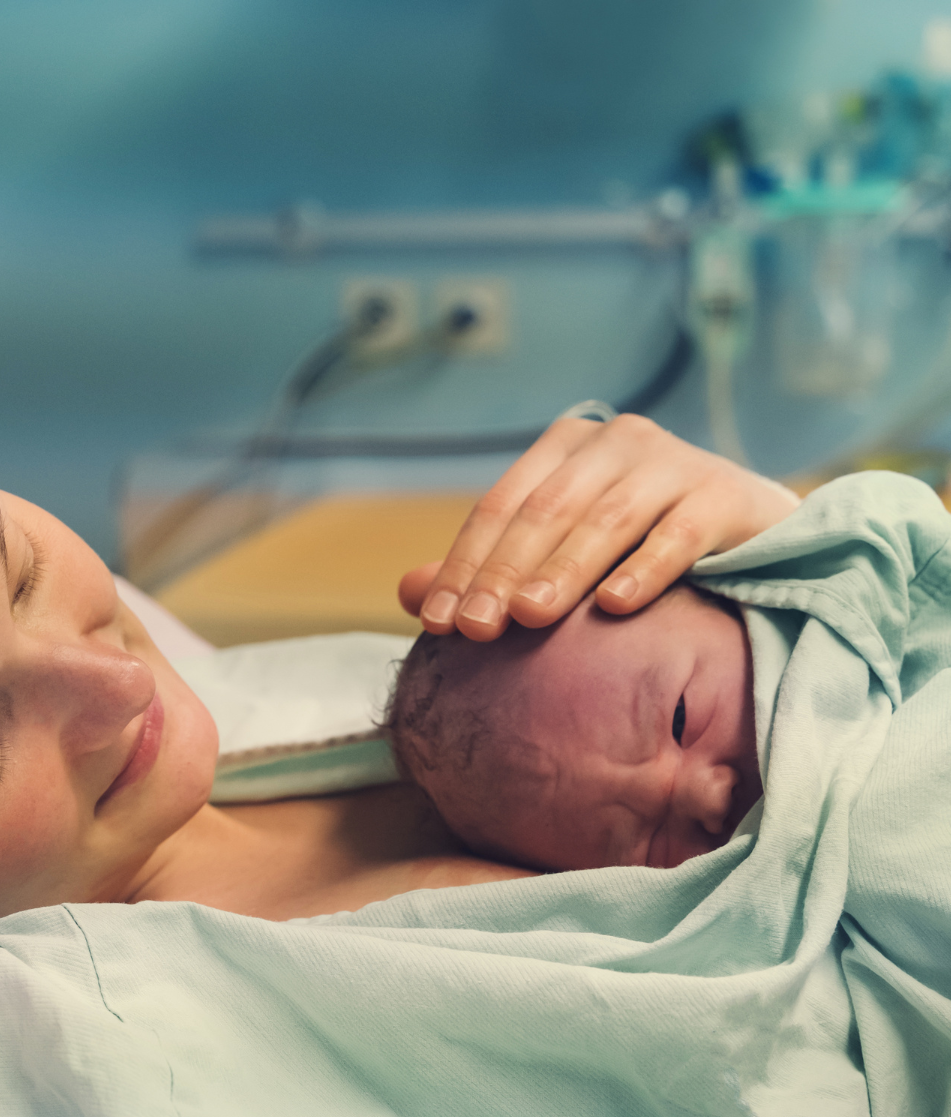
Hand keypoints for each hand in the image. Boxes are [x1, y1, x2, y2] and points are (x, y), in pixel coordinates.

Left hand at [397, 414, 799, 640]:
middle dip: (504, 573)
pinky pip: (679, 534)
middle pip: (546, 513)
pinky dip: (645, 569)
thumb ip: (489, 569)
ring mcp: (674, 462)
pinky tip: (616, 607)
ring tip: (531, 616)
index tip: (439, 622)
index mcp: (566, 449)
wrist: (754, 536)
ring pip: (606, 520)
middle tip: (476, 629)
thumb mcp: (560, 551)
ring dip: (564, 571)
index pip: (501, 508)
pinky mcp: (725, 494)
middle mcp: (618, 442)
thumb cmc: (640, 545)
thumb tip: (408, 593)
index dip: (465, 565)